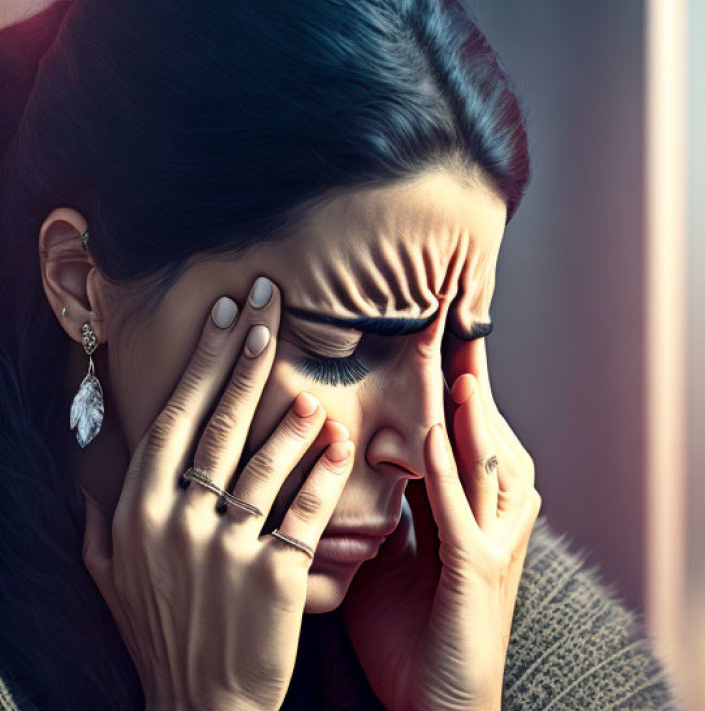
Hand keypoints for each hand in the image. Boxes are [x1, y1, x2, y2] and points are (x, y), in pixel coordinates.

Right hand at [79, 277, 356, 710]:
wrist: (202, 706)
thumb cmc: (162, 636)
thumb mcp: (112, 580)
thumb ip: (100, 524)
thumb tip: (91, 477)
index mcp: (138, 514)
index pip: (172, 420)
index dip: (203, 364)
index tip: (226, 315)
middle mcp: (176, 523)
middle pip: (216, 425)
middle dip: (244, 358)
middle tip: (271, 307)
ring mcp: (223, 550)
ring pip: (261, 464)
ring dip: (288, 415)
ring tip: (310, 382)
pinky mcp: (272, 577)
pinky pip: (305, 512)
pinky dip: (323, 473)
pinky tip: (341, 441)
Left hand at [341, 334, 541, 710]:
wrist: (438, 709)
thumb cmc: (415, 637)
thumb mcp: (396, 558)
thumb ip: (392, 507)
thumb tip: (359, 461)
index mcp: (474, 513)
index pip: (465, 433)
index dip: (456, 383)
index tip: (439, 332)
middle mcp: (495, 519)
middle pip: (487, 433)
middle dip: (472, 377)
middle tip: (454, 318)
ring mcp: (493, 543)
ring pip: (486, 459)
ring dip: (470, 408)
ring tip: (454, 355)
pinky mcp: (477, 572)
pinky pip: (461, 510)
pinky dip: (450, 467)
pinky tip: (436, 431)